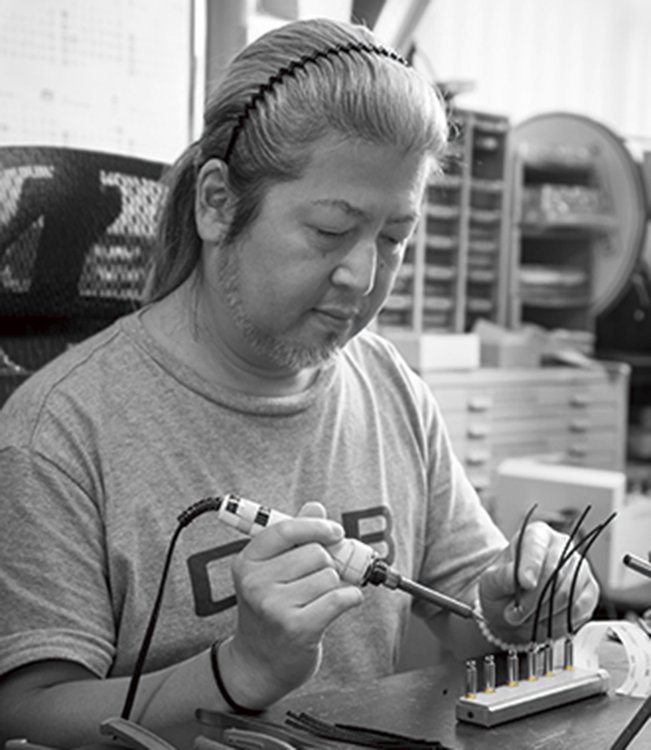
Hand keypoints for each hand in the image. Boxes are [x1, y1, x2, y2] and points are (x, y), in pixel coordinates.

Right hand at [223, 502, 363, 707]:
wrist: (260, 662)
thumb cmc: (271, 610)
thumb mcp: (272, 570)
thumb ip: (294, 536)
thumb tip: (315, 507)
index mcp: (247, 561)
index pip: (287, 528)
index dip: (317, 526)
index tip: (335, 531)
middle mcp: (255, 583)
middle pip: (316, 552)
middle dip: (327, 563)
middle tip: (318, 579)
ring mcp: (274, 607)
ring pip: (330, 575)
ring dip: (335, 585)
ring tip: (317, 599)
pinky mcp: (297, 628)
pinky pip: (340, 597)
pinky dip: (350, 598)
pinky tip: (341, 604)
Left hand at [478, 521, 599, 643]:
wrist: (513, 605)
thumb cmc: (502, 587)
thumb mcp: (490, 581)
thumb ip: (500, 577)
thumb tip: (514, 577)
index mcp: (536, 535)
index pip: (537, 545)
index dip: (532, 565)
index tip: (525, 583)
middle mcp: (562, 546)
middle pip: (556, 572)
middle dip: (533, 599)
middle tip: (514, 613)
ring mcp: (579, 568)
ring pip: (568, 594)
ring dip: (543, 613)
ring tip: (525, 618)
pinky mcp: (590, 592)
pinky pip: (580, 610)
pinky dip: (559, 622)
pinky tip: (544, 622)